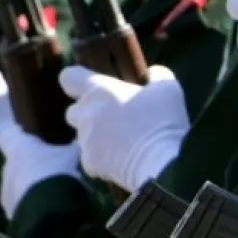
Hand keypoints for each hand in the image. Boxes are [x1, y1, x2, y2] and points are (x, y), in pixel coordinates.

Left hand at [0, 125, 80, 217]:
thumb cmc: (59, 172)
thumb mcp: (74, 154)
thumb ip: (75, 146)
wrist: (49, 212)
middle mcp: (7, 168)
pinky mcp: (12, 214)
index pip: (10, 135)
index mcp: (18, 147)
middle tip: (53, 167)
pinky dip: (33, 205)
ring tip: (53, 192)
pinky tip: (50, 208)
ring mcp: (7, 193)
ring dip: (31, 187)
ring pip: (18, 185)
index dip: (21, 136)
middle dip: (31, 165)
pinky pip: (23, 205)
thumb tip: (82, 137)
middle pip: (16, 163)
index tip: (35, 138)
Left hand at [61, 64, 185, 190]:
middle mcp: (86, 114)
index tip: (89, 84)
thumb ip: (157, 76)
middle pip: (72, 111)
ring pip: (83, 137)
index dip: (76, 80)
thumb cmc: (163, 120)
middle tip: (112, 116)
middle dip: (87, 114)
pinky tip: (123, 160)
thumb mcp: (168, 88)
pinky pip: (91, 160)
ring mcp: (86, 141)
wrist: (161, 163)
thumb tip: (153, 73)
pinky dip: (102, 160)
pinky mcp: (90, 165)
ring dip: (96, 137)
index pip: (68, 77)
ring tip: (122, 141)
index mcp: (100, 90)